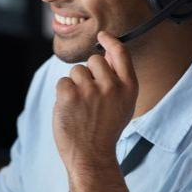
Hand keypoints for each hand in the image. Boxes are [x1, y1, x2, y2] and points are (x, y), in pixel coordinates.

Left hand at [53, 31, 138, 169]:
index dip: (110, 41)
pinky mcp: (70, 94)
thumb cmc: (104, 131)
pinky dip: (63, 95)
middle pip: (93, 60)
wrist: (91, 156)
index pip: (121, 53)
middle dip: (88, 73)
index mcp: (128, 88)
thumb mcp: (122, 105)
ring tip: (81, 109)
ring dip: (74, 86)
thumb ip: (117, 79)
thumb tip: (105, 53)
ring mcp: (90, 90)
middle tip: (90, 99)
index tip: (102, 35)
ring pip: (76, 72)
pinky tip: (70, 111)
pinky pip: (62, 82)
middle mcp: (111, 86)